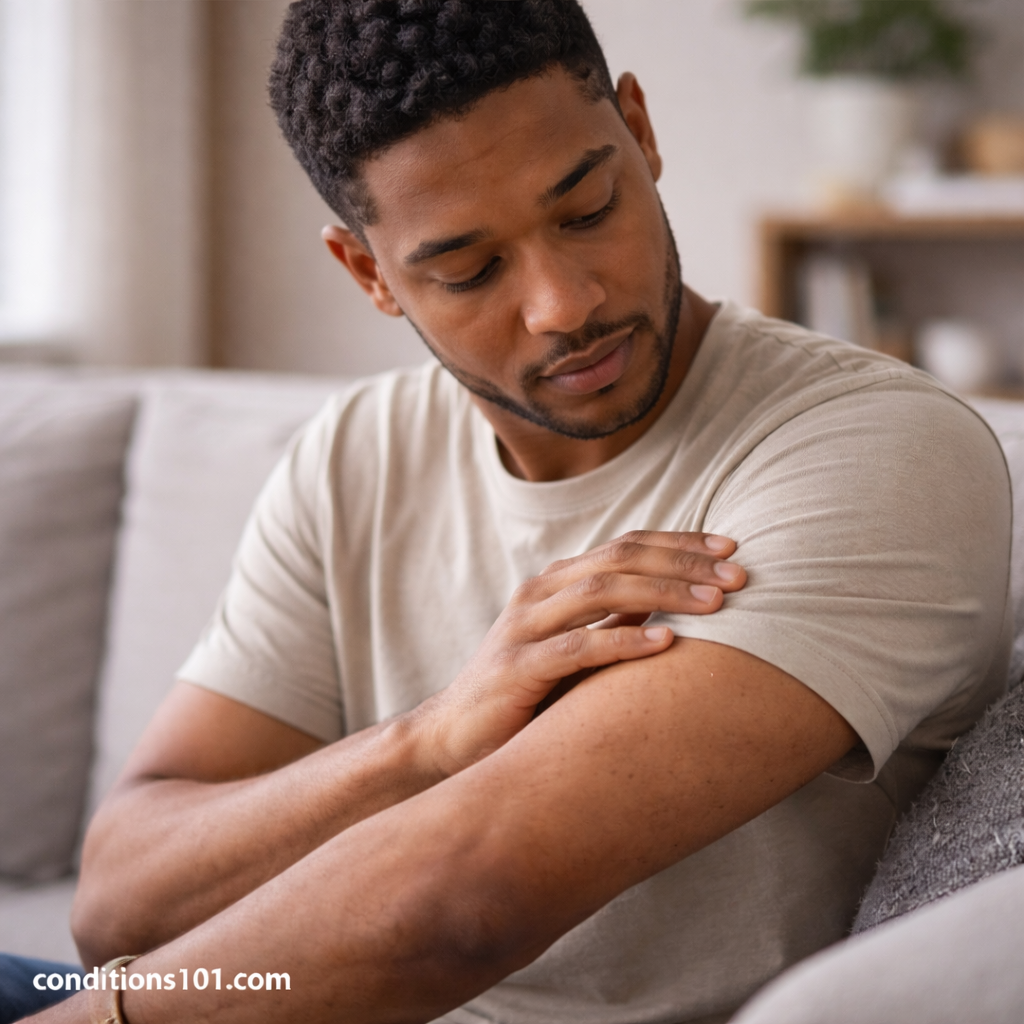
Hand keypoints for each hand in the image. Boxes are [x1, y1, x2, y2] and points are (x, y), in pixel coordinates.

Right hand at [407, 531, 745, 774]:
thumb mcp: (574, 648)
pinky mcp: (515, 667)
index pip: (625, 545)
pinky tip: (665, 644)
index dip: (679, 543)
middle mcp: (539, 593)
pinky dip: (624, 641)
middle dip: (683, 563)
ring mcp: (524, 626)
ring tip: (716, 603)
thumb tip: (673, 605)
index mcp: (556, 582)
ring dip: (664, 594)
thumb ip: (613, 622)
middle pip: (620, 559)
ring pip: (601, 592)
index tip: (732, 549)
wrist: (453, 735)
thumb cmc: (524, 692)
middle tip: (739, 574)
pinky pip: (577, 648)